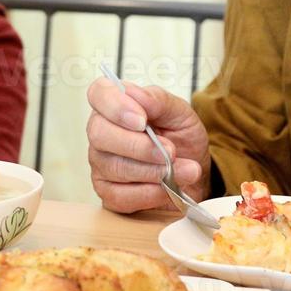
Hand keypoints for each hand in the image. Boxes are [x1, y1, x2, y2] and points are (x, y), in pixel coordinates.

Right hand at [86, 78, 209, 212]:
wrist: (192, 171)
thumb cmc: (181, 138)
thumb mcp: (180, 113)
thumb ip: (159, 100)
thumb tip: (139, 96)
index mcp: (114, 104)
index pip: (98, 93)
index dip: (115, 106)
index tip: (142, 120)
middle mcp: (101, 133)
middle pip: (100, 134)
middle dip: (140, 146)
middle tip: (170, 151)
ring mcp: (101, 164)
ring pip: (115, 167)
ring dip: (154, 171)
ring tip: (184, 169)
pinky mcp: (109, 193)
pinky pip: (121, 196)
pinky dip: (151, 193)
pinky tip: (168, 187)